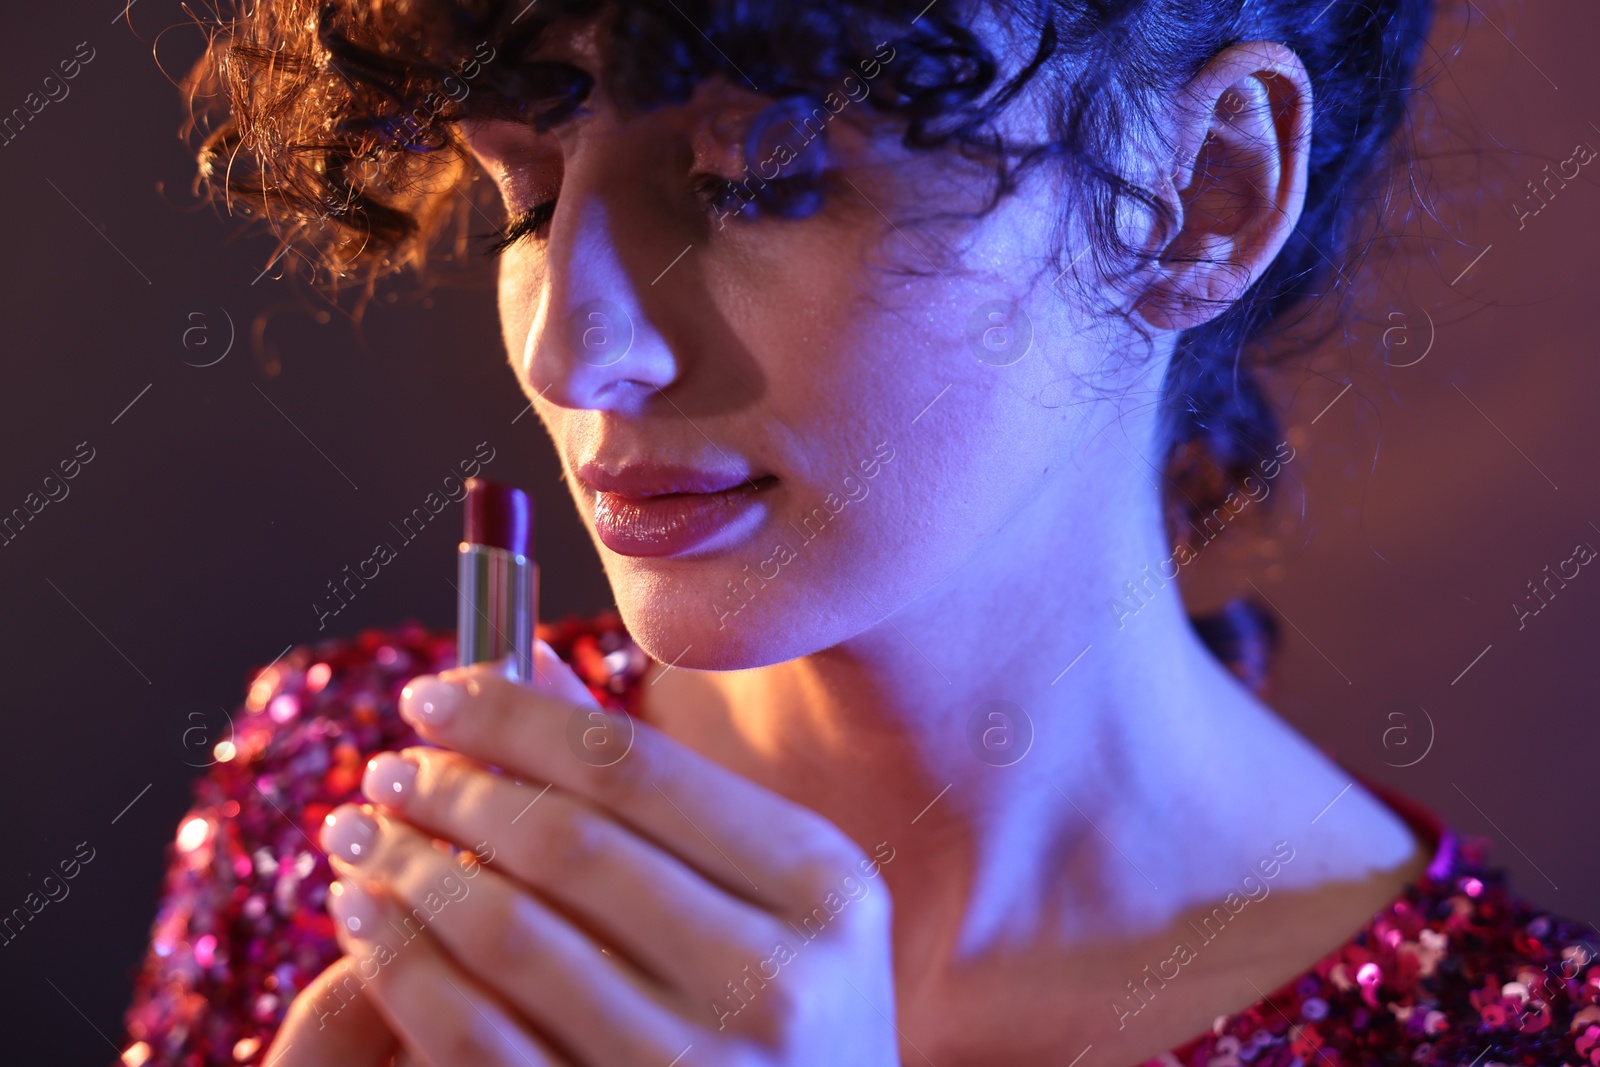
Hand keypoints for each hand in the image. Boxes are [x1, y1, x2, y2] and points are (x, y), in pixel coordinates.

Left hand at [279, 642, 902, 1065]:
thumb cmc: (788, 1004)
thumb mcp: (767, 888)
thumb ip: (650, 782)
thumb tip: (517, 664)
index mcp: (821, 885)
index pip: (633, 765)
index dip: (513, 720)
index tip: (432, 697)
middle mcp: (773, 978)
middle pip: (568, 842)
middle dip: (454, 790)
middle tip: (390, 768)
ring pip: (510, 936)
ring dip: (410, 869)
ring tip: (361, 834)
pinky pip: (477, 1037)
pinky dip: (403, 966)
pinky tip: (364, 922)